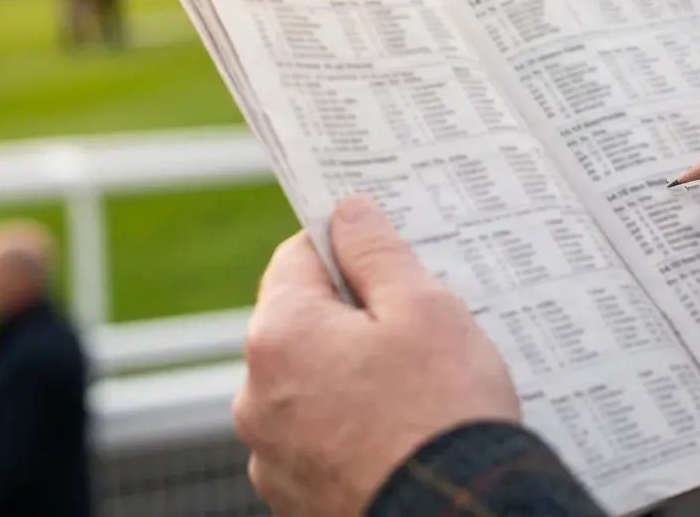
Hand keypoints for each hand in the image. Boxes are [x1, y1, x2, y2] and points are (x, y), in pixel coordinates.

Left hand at [233, 195, 519, 516]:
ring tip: (416, 392)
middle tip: (418, 330)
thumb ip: (378, 252)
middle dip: (355, 319)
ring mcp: (271, 454)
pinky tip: (401, 435)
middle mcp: (257, 396)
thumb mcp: (425, 310)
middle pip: (302, 324)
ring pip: (311, 385)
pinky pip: (319, 439)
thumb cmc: (443, 415)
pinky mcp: (294, 496)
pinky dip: (351, 430)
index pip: (298, 255)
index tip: (389, 258)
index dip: (347, 247)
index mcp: (280, 335)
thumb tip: (347, 211)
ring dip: (352, 377)